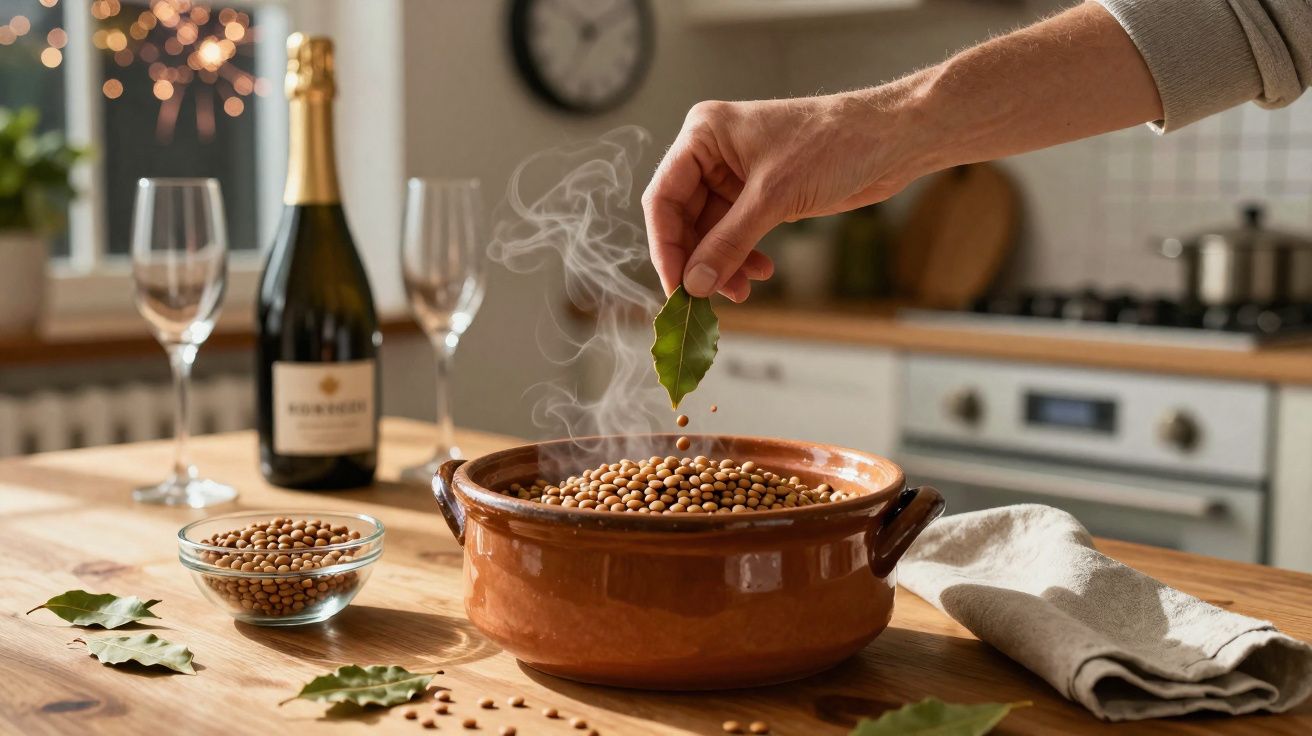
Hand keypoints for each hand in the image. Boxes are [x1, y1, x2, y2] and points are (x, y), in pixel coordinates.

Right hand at [642, 88, 922, 300]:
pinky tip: (761, 272)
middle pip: (684, 219)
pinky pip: (736, 235)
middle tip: (706, 299)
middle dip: (698, 260)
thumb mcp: (773, 197)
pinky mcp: (760, 195)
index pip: (663, 197)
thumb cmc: (834, 144)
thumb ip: (728, 243)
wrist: (891, 139)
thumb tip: (694, 284)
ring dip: (723, 265)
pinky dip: (743, 257)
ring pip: (710, 233)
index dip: (666, 247)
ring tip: (741, 291)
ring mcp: (736, 175)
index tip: (676, 288)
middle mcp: (713, 153)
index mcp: (703, 135)